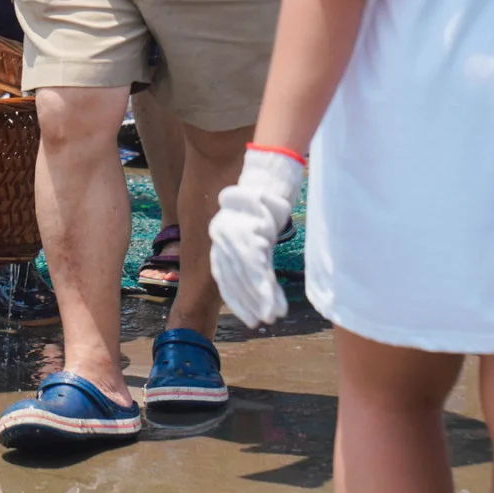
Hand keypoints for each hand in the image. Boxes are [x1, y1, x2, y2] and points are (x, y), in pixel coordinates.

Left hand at [208, 146, 305, 328]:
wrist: (252, 170)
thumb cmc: (248, 191)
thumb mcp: (239, 215)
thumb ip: (242, 236)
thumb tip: (252, 253)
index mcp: (220, 236)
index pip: (224, 272)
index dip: (234, 294)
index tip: (244, 311)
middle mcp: (224, 240)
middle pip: (234, 278)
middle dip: (245, 302)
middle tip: (256, 322)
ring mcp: (238, 238)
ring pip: (247, 278)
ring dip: (259, 301)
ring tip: (268, 318)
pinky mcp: (254, 235)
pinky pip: (258, 269)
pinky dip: (265, 290)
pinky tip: (273, 304)